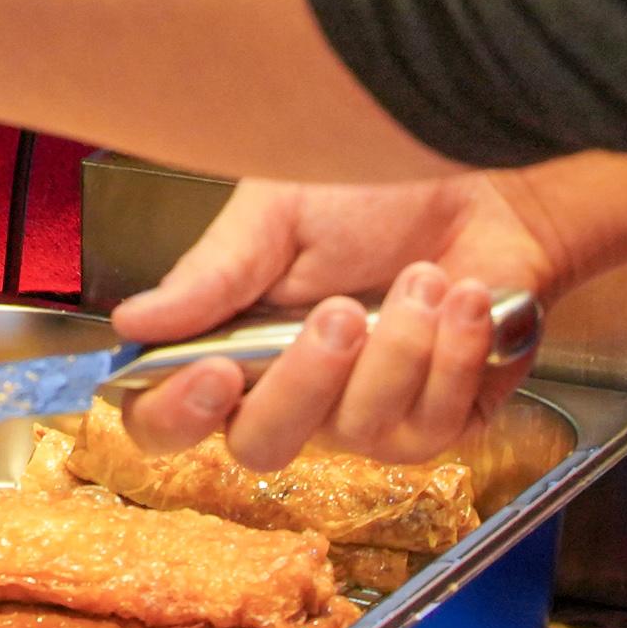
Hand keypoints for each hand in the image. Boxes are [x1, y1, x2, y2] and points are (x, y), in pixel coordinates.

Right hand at [107, 169, 584, 466]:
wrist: (491, 182)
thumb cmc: (382, 187)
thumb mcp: (279, 211)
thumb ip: (212, 274)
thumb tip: (134, 321)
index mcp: (237, 341)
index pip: (171, 415)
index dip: (177, 414)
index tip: (214, 374)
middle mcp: (297, 392)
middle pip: (261, 445)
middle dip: (304, 381)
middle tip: (341, 312)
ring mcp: (370, 415)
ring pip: (359, 432)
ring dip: (398, 347)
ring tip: (423, 276)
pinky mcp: (443, 421)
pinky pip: (434, 424)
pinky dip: (454, 353)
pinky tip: (465, 297)